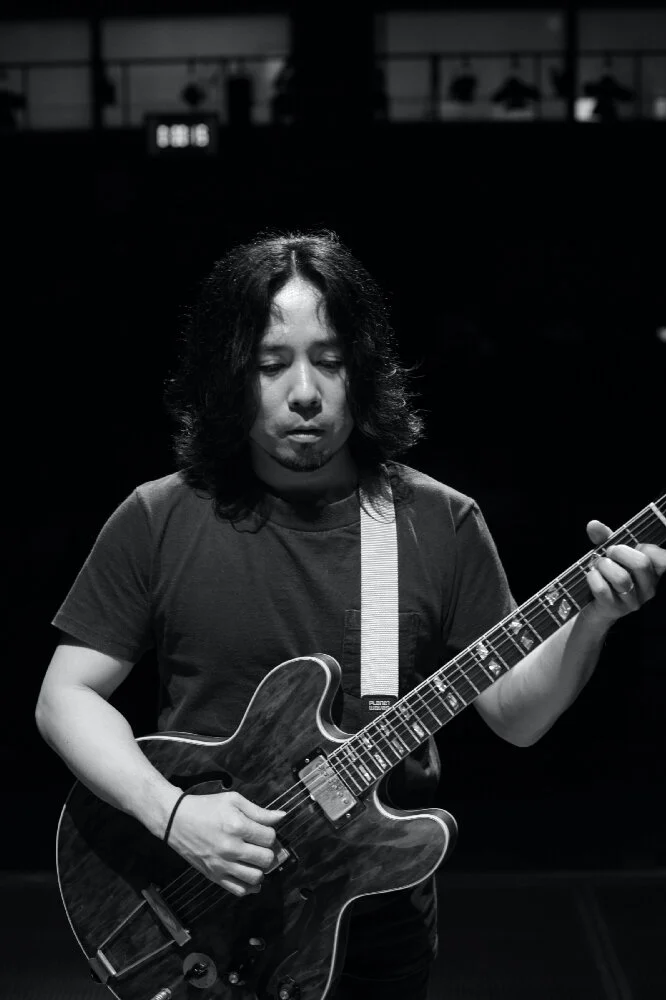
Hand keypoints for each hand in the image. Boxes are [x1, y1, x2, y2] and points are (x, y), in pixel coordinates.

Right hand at [168, 790, 285, 896]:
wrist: (175, 820)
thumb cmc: (206, 807)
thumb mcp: (233, 800)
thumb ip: (259, 811)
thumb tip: (281, 816)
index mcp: (236, 826)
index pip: (269, 837)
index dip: (270, 834)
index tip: (263, 831)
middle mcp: (230, 848)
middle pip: (266, 859)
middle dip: (268, 851)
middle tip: (262, 846)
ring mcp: (222, 865)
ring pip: (256, 878)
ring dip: (261, 870)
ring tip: (255, 860)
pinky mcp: (214, 876)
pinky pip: (239, 890)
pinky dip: (249, 887)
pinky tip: (250, 876)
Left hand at [583, 520, 665, 626]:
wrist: (595, 605)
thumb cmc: (608, 575)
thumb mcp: (610, 554)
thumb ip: (604, 537)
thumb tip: (594, 525)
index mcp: (653, 572)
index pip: (664, 560)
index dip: (649, 548)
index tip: (636, 545)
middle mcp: (648, 588)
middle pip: (641, 564)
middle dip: (620, 552)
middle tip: (609, 552)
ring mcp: (633, 601)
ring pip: (621, 578)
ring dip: (604, 565)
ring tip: (598, 564)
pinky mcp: (615, 609)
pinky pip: (603, 590)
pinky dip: (593, 577)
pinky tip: (591, 574)